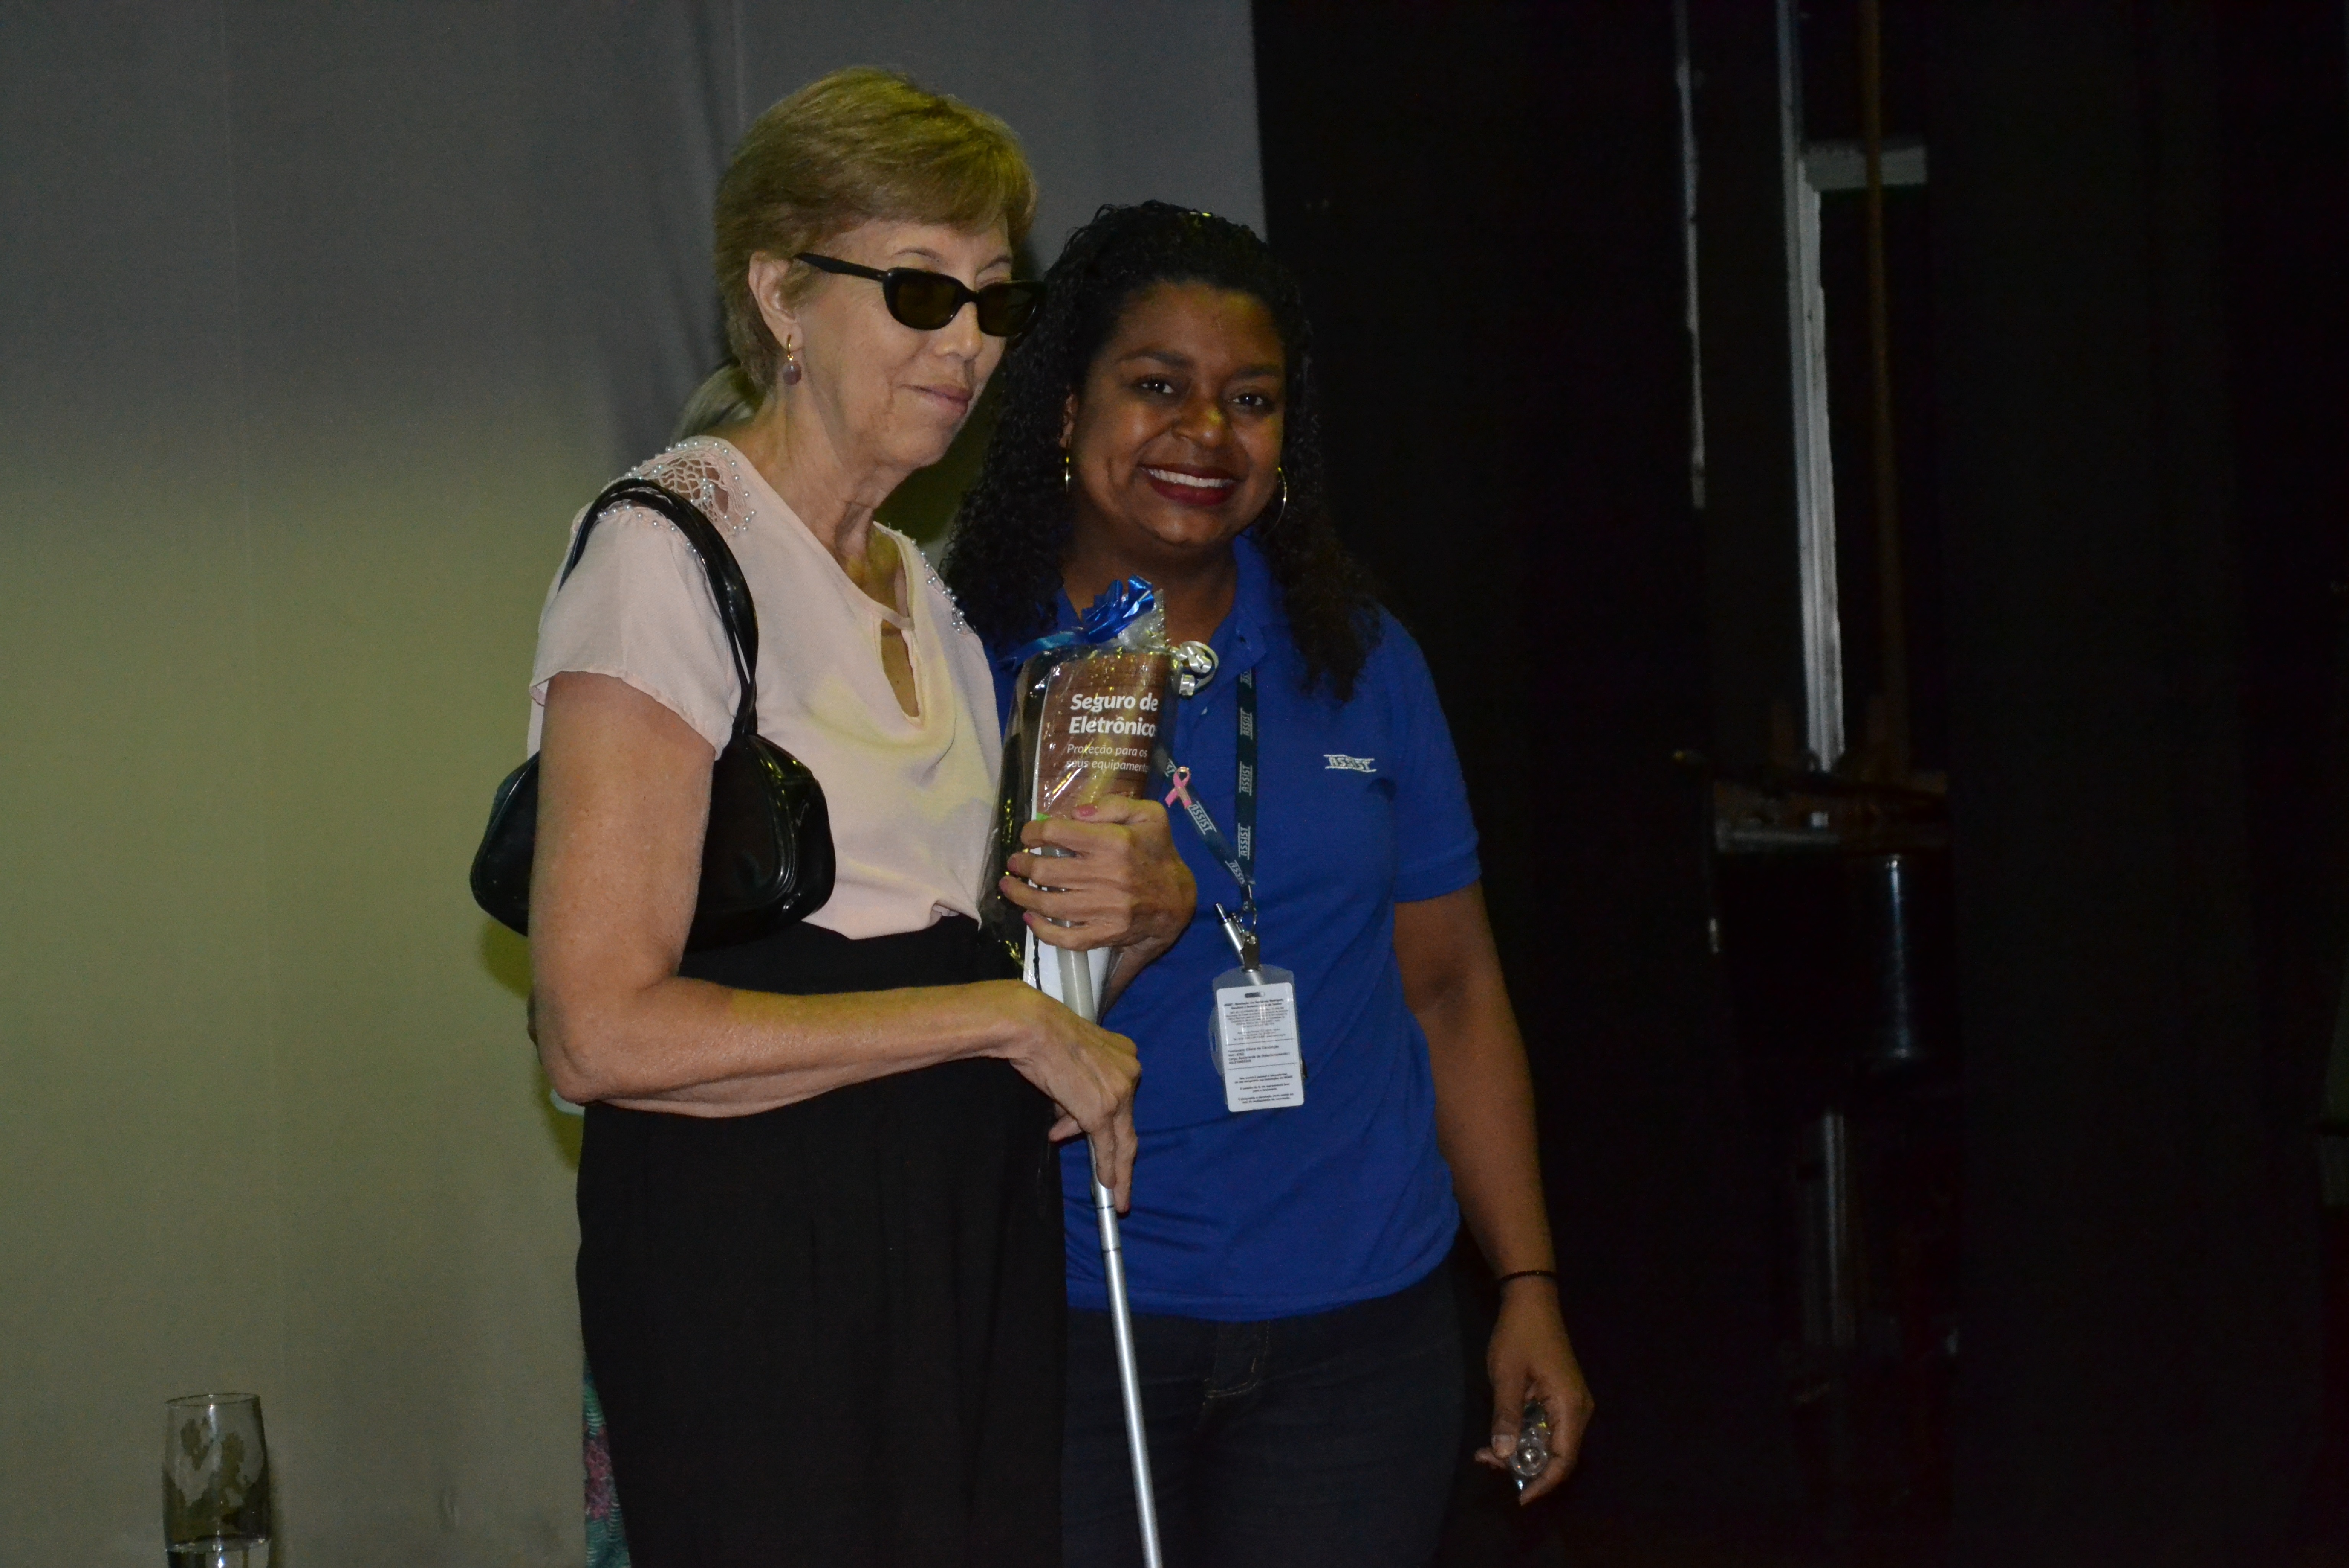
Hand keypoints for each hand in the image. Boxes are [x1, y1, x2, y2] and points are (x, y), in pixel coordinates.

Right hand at [984, 981, 1142, 1207]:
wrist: (1033, 1028)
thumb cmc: (1044, 1038)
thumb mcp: (1071, 1063)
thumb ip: (1076, 1093)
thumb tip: (1066, 1122)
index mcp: (1124, 1055)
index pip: (1122, 1098)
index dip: (1114, 1125)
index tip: (1113, 1142)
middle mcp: (1129, 1073)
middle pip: (1126, 1122)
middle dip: (1122, 1156)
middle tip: (1122, 1182)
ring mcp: (1118, 1093)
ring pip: (1122, 1140)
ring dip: (1114, 1168)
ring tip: (1109, 1190)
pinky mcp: (1102, 1111)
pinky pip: (1107, 1147)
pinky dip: (1108, 1169)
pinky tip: (1107, 1186)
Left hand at [1001, 798, 1195, 960]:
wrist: (1179, 900)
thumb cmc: (1159, 852)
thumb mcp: (1149, 815)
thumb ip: (1113, 806)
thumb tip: (1075, 814)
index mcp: (1115, 842)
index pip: (1057, 833)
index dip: (1033, 832)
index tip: (1028, 835)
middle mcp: (1107, 875)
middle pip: (1046, 870)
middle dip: (1021, 864)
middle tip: (1014, 862)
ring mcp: (1106, 908)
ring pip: (1049, 904)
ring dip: (1021, 895)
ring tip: (1009, 887)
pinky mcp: (1107, 933)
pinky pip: (1067, 937)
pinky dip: (1043, 930)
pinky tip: (1030, 918)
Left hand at [1472, 1278, 1592, 1502]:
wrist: (1531, 1300)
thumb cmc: (1519, 1335)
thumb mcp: (1506, 1376)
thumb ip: (1506, 1417)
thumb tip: (1503, 1456)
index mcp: (1570, 1407)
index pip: (1563, 1460)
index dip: (1542, 1483)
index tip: (1519, 1497)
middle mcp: (1577, 1410)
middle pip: (1557, 1455)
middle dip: (1524, 1467)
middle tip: (1488, 1462)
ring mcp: (1570, 1403)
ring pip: (1550, 1443)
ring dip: (1522, 1452)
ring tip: (1488, 1451)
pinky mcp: (1560, 1397)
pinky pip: (1546, 1428)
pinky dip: (1525, 1436)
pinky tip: (1501, 1435)